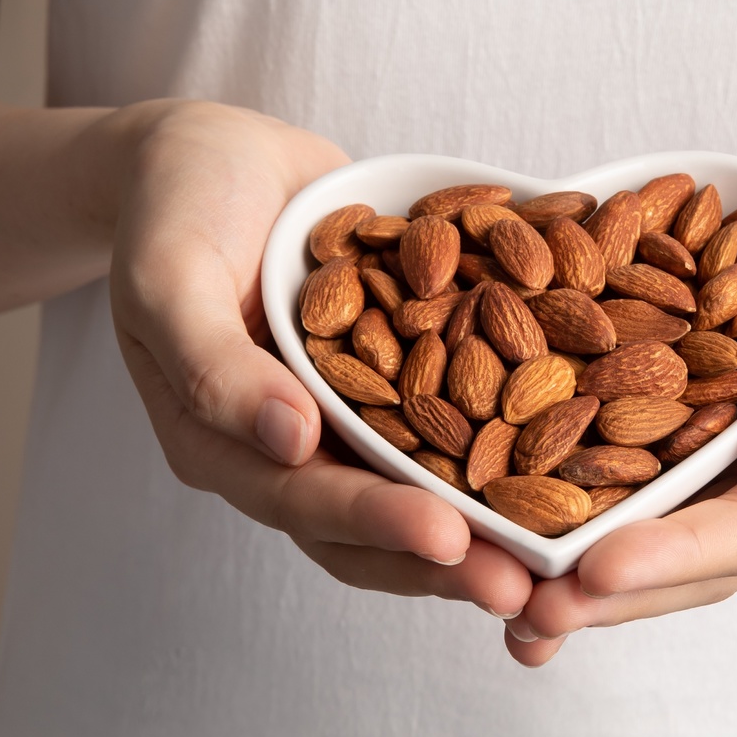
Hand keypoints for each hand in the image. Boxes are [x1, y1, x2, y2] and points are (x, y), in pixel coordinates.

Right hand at [107, 100, 532, 618]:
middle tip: (528, 584)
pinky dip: (501, 433)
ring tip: (561, 547)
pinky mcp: (392, 370)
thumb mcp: (170, 277)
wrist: (216, 151)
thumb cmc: (176, 205)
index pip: (305, 503)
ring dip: (485, 520)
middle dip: (449, 557)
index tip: (450, 541)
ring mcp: (346, 411)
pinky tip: (567, 445)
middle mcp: (293, 443)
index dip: (377, 527)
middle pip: (374, 522)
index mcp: (226, 442)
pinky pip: (448, 412)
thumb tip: (289, 443)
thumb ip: (215, 365)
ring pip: (419, 484)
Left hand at [504, 124, 736, 663]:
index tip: (590, 575)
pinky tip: (518, 467)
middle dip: (613, 584)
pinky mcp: (716, 377)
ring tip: (505, 579)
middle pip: (699, 542)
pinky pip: (648, 428)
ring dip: (589, 545)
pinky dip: (589, 455)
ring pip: (664, 502)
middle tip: (523, 615)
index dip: (677, 556)